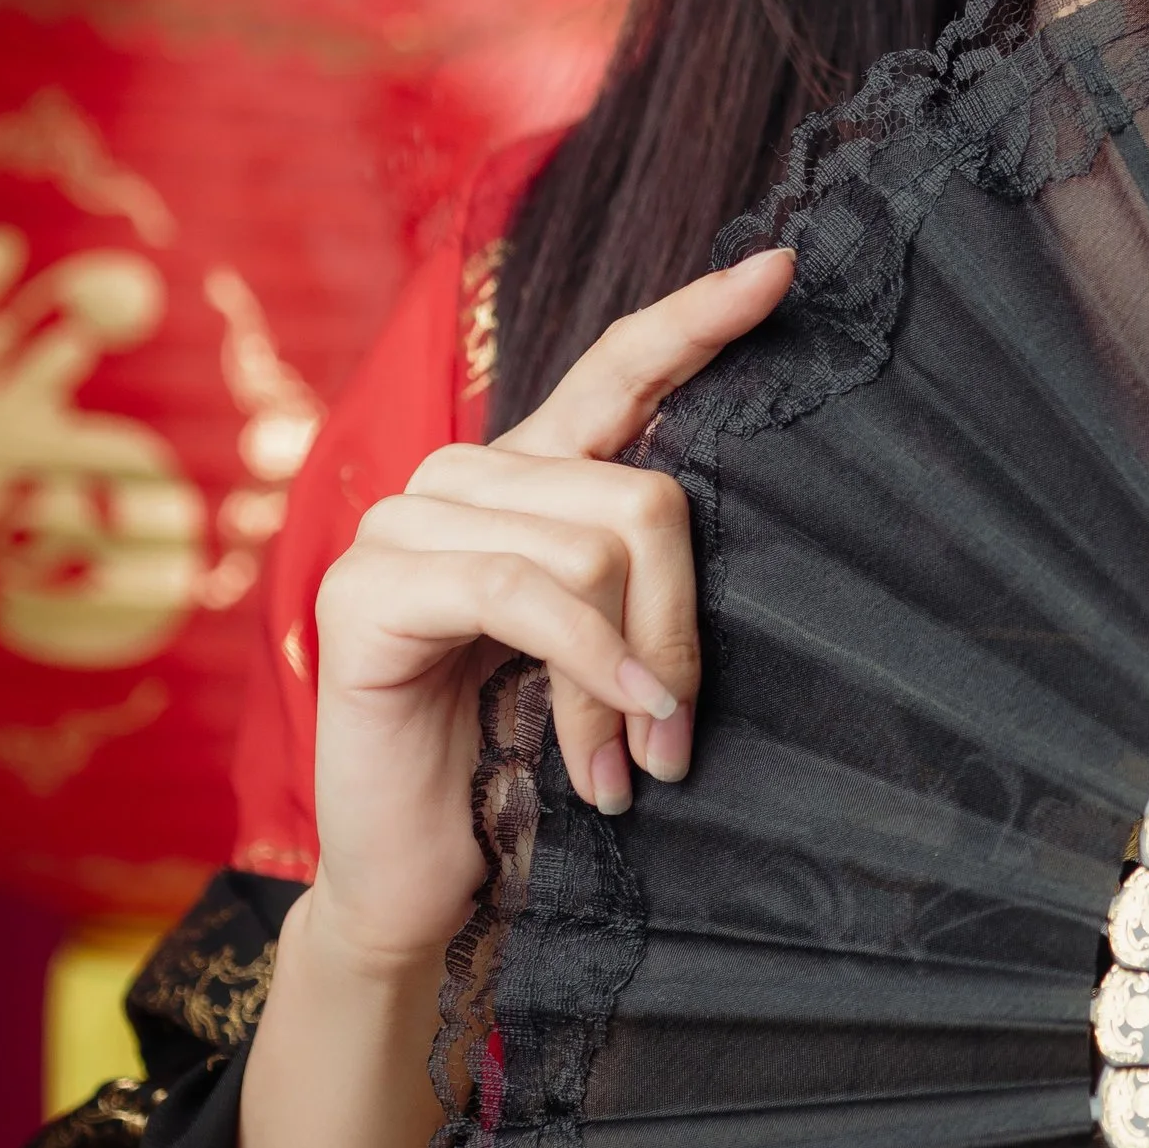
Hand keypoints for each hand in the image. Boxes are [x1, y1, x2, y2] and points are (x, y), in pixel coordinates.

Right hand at [306, 253, 792, 973]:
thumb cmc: (519, 766)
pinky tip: (611, 742)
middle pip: (637, 493)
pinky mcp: (369, 587)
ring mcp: (403, 523)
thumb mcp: (604, 655)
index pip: (617, 369)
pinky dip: (587, 667)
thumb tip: (735, 551)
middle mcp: (460, 478)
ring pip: (589, 546)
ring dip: (630, 673)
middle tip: (676, 734)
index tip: (779, 270)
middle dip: (676, 621)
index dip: (696, 319)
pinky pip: (522, 594)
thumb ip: (641, 581)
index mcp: (526, 478)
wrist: (420, 877)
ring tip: (632, 764)